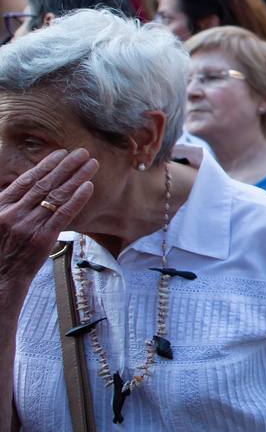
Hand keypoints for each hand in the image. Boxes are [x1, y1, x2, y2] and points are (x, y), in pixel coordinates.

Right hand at [0, 149, 98, 288]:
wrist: (1, 279)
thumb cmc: (1, 250)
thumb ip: (12, 204)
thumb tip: (32, 185)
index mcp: (0, 207)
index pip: (26, 181)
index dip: (45, 166)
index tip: (61, 153)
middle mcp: (13, 214)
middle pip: (44, 184)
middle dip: (65, 166)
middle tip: (82, 152)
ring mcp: (28, 226)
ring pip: (56, 196)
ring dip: (76, 177)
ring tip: (91, 164)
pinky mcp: (43, 238)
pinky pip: (63, 214)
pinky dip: (77, 198)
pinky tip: (88, 186)